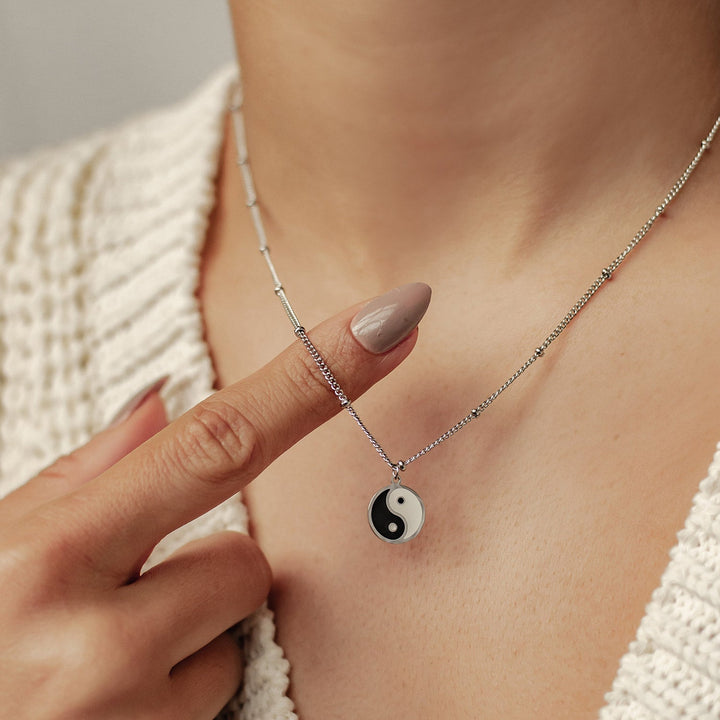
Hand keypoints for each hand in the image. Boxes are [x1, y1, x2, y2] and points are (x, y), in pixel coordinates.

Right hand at [0, 297, 418, 719]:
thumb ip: (86, 475)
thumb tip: (166, 403)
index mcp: (47, 551)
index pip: (219, 440)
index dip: (315, 377)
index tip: (389, 322)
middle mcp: (91, 638)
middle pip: (248, 555)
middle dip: (210, 561)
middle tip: (124, 591)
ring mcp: (124, 713)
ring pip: (237, 627)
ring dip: (190, 629)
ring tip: (100, 650)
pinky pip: (219, 691)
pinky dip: (179, 686)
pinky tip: (110, 697)